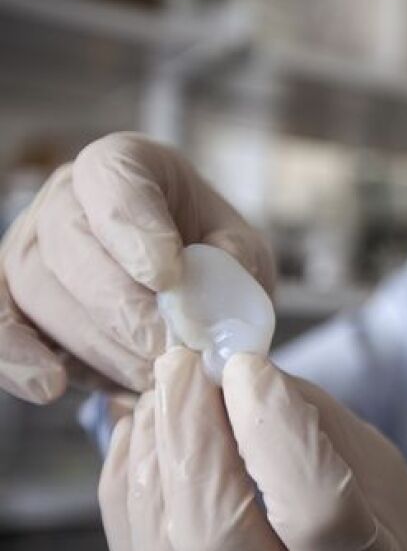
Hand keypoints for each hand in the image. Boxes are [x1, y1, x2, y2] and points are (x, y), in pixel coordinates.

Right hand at [0, 132, 274, 402]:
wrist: (185, 291)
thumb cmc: (212, 257)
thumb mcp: (239, 249)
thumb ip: (235, 261)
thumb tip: (216, 285)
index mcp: (128, 164)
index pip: (115, 178)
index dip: (135, 226)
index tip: (168, 275)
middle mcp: (67, 196)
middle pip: (70, 239)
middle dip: (121, 304)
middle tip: (167, 347)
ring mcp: (30, 244)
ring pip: (37, 287)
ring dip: (96, 341)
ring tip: (150, 373)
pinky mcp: (10, 295)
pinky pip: (0, 323)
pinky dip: (17, 358)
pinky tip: (48, 386)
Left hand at [99, 348, 406, 550]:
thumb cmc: (376, 523)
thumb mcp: (373, 466)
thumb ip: (312, 422)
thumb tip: (239, 369)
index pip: (315, 510)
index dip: (275, 431)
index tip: (248, 366)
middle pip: (215, 534)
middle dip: (192, 435)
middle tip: (182, 364)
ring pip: (161, 549)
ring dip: (155, 452)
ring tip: (167, 391)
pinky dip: (130, 481)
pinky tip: (145, 430)